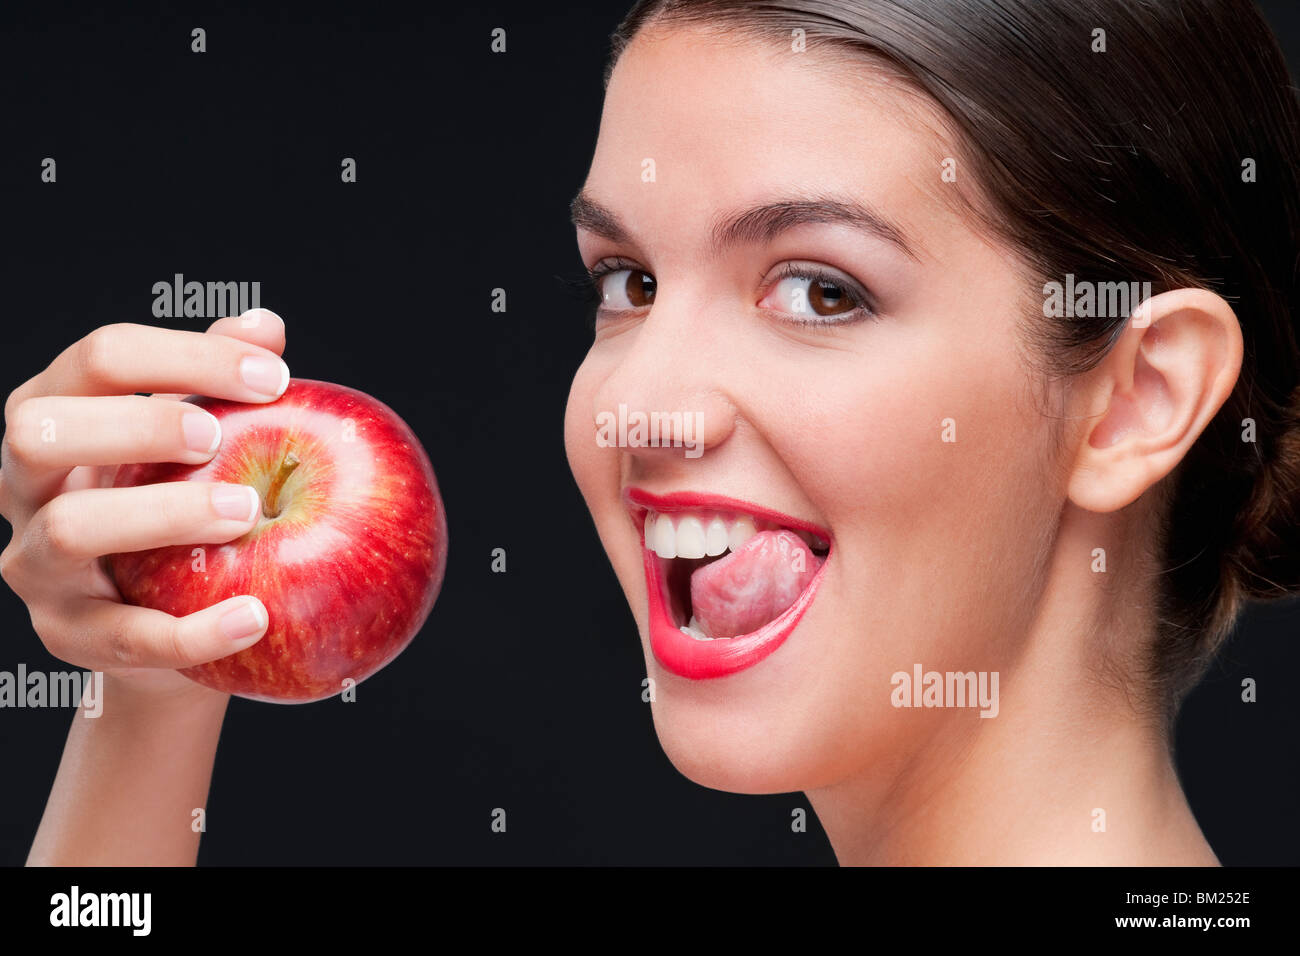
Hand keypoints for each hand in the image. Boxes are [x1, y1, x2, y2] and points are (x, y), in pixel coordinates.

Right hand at [0, 311, 290, 701]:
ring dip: (163, 514)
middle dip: (137, 426)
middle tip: (220, 438)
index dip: (185, 356)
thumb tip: (264, 325)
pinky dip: (192, 629)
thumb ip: (217, 380)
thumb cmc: (170, 498)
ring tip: (246, 511)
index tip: (273, 376)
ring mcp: (36, 561)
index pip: (100, 358)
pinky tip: (254, 616)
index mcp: (55, 412)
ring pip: (71, 529)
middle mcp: (24, 483)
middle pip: (41, 431)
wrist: (157, 615)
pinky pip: (123, 634)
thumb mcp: (189, 433)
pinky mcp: (66, 633)